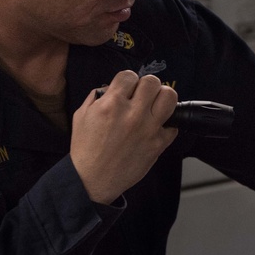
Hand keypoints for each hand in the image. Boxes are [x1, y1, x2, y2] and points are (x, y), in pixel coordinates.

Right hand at [70, 71, 177, 203]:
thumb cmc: (86, 150)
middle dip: (146, 86)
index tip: (127, 88)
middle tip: (141, 96)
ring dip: (162, 98)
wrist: (92, 180)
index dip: (127, 80)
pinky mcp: (158, 144)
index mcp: (111, 104)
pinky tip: (155, 127)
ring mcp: (148, 129)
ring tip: (154, 106)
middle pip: (153, 82)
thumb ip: (96, 97)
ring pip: (169, 97)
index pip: (129, 75)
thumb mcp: (81, 116)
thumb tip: (110, 87)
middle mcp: (132, 114)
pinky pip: (173, 125)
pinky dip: (167, 124)